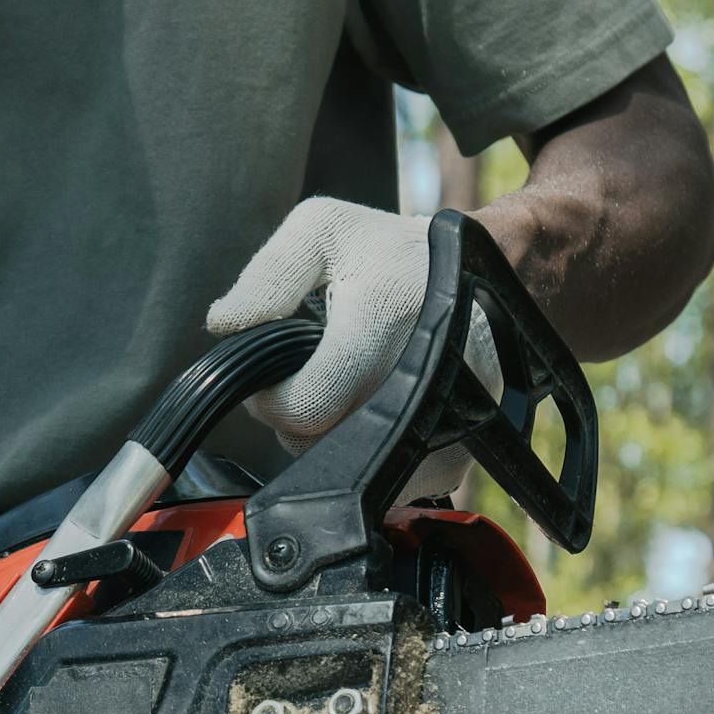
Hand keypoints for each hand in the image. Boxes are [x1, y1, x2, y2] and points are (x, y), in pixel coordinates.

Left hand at [207, 198, 502, 502]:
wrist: (487, 273)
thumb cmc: (395, 253)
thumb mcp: (324, 230)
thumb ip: (268, 274)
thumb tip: (226, 324)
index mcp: (384, 316)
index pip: (307, 405)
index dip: (272, 402)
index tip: (271, 382)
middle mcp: (423, 373)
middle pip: (326, 444)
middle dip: (299, 420)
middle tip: (307, 382)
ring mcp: (447, 419)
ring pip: (357, 470)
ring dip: (333, 443)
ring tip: (342, 395)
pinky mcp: (459, 452)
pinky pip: (391, 482)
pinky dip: (369, 458)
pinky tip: (372, 415)